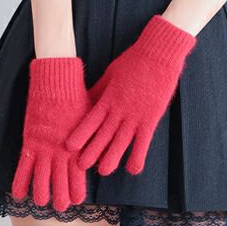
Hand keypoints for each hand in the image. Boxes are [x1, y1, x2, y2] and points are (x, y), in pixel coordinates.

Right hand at [11, 56, 91, 211]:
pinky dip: (20, 181)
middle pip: (60, 181)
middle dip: (61, 196)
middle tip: (61, 207)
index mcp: (77, 146)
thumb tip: (105, 147)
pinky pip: (23, 166)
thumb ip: (94, 136)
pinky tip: (17, 195)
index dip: (77, 189)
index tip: (77, 200)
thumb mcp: (91, 118)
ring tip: (42, 203)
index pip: (78, 174)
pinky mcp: (31, 141)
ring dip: (41, 192)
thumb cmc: (77, 98)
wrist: (57, 82)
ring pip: (41, 178)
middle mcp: (61, 151)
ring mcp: (44, 148)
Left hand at [65, 15, 196, 175]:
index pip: (90, 121)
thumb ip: (99, 90)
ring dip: (111, 159)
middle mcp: (119, 110)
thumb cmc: (133, 61)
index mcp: (108, 98)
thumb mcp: (111, 74)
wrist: (158, 54)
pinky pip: (143, 142)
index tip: (68, 147)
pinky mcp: (151, 118)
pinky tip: (133, 169)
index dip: (79, 135)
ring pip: (120, 143)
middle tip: (81, 167)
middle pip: (102, 135)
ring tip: (103, 172)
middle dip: (91, 152)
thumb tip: (84, 100)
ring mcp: (135, 115)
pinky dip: (138, 156)